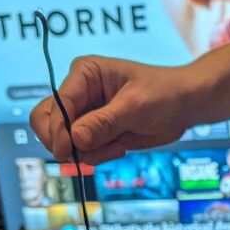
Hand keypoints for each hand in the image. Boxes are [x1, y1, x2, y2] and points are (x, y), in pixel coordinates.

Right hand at [30, 56, 200, 164]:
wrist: (184, 105)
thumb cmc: (164, 94)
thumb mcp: (136, 107)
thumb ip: (105, 123)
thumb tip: (75, 138)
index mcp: (85, 73)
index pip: (58, 104)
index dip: (58, 130)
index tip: (67, 152)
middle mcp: (79, 92)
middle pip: (45, 121)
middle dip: (64, 143)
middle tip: (88, 154)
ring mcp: (84, 113)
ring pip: (63, 140)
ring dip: (88, 152)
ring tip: (118, 145)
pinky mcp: (93, 131)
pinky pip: (82, 151)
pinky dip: (98, 155)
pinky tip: (121, 146)